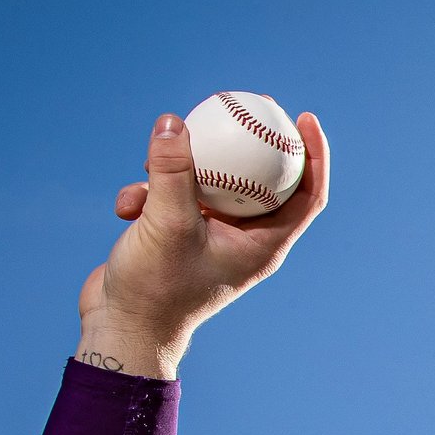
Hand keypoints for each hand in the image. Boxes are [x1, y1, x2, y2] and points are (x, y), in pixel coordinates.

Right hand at [75, 109, 331, 377]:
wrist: (120, 329)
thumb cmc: (156, 288)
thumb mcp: (167, 223)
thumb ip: (173, 173)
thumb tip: (173, 122)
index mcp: (264, 245)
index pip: (307, 195)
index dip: (314, 155)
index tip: (304, 118)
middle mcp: (244, 241)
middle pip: (261, 181)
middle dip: (251, 144)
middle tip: (245, 105)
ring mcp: (209, 238)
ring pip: (205, 185)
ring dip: (174, 172)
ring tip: (149, 164)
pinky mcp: (176, 236)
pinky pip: (170, 200)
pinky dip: (147, 196)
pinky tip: (124, 205)